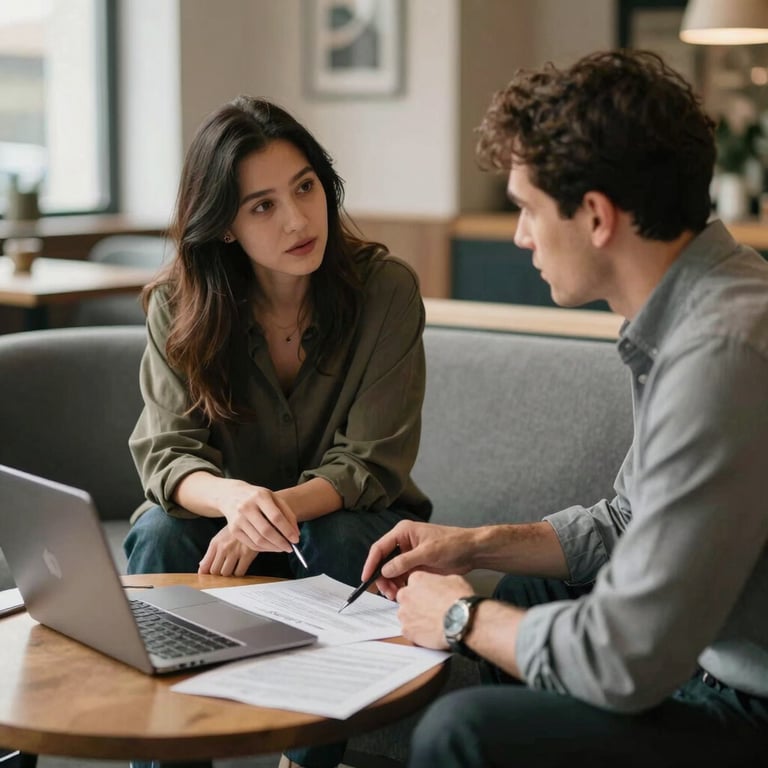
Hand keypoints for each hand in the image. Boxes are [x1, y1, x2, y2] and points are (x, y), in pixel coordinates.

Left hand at [198, 526, 258, 575]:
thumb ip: (210, 554)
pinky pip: (239, 572)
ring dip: (229, 573)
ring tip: (232, 567)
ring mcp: (235, 551)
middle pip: (214, 571)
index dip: (206, 573)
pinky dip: (239, 573)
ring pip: (226, 573)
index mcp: (215, 543)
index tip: (209, 575)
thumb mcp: (219, 539)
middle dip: (218, 573)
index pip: (205, 565)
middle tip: (223, 569)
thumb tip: (202, 568)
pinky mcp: (247, 554)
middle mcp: (224, 547)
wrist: (250, 519)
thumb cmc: (234, 532)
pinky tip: (240, 566)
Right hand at [217, 480, 299, 553]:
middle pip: (266, 531)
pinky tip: (271, 547)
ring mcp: (238, 519)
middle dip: (281, 542)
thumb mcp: (273, 498)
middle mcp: (247, 507)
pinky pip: (251, 544)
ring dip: (273, 548)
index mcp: (260, 496)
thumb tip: (296, 533)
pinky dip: (264, 549)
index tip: (296, 539)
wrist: (230, 494)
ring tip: (283, 548)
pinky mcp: (233, 530)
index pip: (276, 516)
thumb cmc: (257, 497)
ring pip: (258, 540)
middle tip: (290, 548)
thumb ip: (287, 513)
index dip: (287, 530)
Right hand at [361, 520, 475, 599]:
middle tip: (387, 593)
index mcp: (403, 532)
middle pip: (383, 561)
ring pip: (391, 571)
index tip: (365, 578)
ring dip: (391, 584)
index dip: (371, 563)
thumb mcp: (428, 552)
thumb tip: (385, 570)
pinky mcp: (416, 565)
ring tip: (396, 596)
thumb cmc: (452, 544)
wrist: (471, 551)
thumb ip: (405, 561)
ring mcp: (409, 555)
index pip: (380, 548)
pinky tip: (403, 593)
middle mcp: (403, 542)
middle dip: (382, 578)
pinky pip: (401, 577)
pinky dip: (400, 585)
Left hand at [397, 572, 474, 649]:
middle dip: (415, 604)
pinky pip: (408, 631)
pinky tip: (429, 632)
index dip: (423, 591)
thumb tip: (440, 586)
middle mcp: (406, 594)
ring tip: (431, 622)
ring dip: (415, 618)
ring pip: (406, 615)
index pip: (413, 583)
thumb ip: (439, 581)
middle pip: (406, 598)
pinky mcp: (407, 630)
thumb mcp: (452, 579)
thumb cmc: (460, 600)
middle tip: (430, 609)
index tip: (430, 596)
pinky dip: (417, 633)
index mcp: (416, 579)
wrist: (461, 620)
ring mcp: (404, 613)